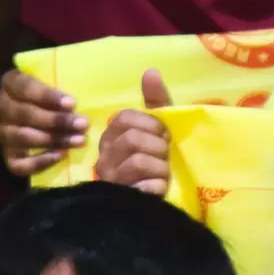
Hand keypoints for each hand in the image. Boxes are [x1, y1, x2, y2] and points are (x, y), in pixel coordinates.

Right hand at [0, 70, 86, 176]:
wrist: (42, 112)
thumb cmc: (54, 93)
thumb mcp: (56, 80)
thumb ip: (64, 83)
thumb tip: (82, 97)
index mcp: (11, 82)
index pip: (25, 87)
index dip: (48, 96)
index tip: (73, 103)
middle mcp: (1, 107)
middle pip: (25, 114)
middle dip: (56, 121)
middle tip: (82, 124)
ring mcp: (2, 132)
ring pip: (22, 137)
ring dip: (53, 140)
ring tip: (78, 140)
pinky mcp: (6, 154)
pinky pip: (18, 163)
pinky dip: (39, 162)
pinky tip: (60, 155)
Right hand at [95, 71, 173, 195]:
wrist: (169, 203)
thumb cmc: (162, 163)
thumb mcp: (161, 129)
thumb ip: (156, 102)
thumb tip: (150, 71)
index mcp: (111, 139)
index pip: (124, 118)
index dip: (150, 124)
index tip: (162, 135)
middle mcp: (104, 160)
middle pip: (131, 139)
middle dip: (158, 147)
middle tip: (164, 158)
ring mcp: (110, 183)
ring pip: (138, 161)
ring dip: (160, 169)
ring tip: (162, 176)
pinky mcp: (120, 202)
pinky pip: (144, 187)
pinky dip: (158, 188)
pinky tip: (158, 191)